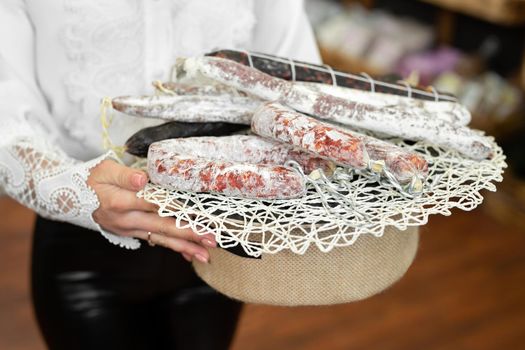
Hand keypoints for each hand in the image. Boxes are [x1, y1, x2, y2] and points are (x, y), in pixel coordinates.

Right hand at [87, 159, 214, 262]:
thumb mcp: (105, 170)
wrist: (72, 198)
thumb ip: (125, 174)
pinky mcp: (133, 233)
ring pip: (162, 238)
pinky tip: (189, 254)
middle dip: (190, 234)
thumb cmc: (92, 180)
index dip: (178, 209)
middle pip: (164, 227)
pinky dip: (173, 248)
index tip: (199, 214)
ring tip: (206, 255)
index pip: (155, 205)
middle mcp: (128, 219)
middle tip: (212, 240)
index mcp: (121, 202)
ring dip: (186, 247)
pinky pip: (156, 241)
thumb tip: (143, 179)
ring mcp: (131, 229)